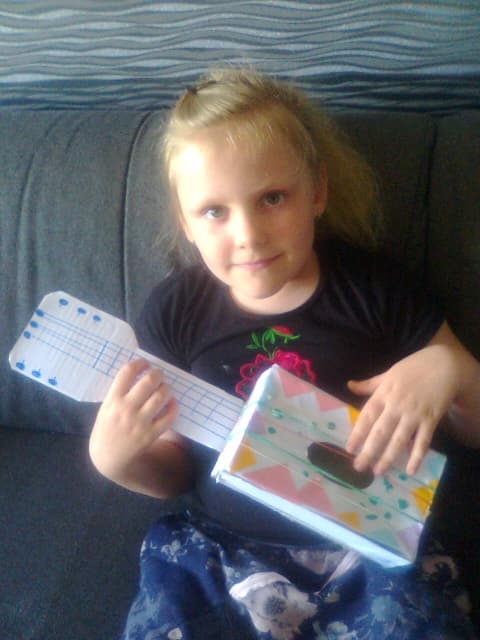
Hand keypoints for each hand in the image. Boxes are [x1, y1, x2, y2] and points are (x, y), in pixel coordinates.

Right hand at [89, 359, 177, 481]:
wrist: (108, 457)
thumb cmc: (107, 427)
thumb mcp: (106, 407)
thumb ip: (120, 392)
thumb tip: (140, 372)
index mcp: (113, 400)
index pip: (127, 372)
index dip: (139, 363)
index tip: (144, 363)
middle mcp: (126, 409)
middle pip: (148, 382)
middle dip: (157, 374)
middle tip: (158, 374)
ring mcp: (140, 422)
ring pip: (161, 396)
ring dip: (166, 388)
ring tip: (164, 388)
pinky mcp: (151, 434)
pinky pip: (169, 416)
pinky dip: (173, 406)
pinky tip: (171, 403)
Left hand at [345, 344, 459, 475]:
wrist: (443, 365)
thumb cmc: (412, 369)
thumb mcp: (388, 374)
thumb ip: (369, 384)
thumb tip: (349, 385)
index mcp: (384, 394)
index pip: (367, 416)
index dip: (357, 433)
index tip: (349, 448)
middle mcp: (396, 406)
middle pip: (380, 432)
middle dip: (369, 451)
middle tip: (359, 467)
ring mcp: (414, 414)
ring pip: (399, 440)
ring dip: (389, 457)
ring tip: (379, 472)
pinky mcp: (430, 420)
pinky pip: (423, 441)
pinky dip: (416, 456)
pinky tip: (410, 470)